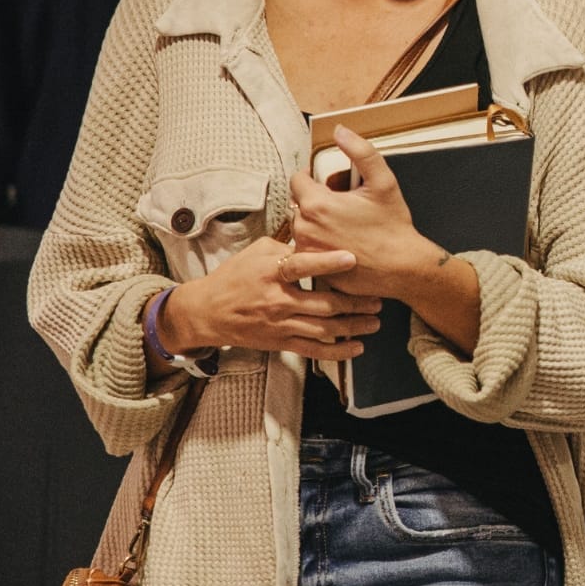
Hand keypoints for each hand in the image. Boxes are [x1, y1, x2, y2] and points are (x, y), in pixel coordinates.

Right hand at [160, 236, 380, 359]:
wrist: (207, 311)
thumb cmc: (234, 277)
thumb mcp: (257, 252)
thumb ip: (288, 246)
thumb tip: (316, 234)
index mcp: (271, 273)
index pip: (302, 266)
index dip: (328, 263)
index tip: (352, 258)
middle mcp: (277, 300)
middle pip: (323, 303)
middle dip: (354, 302)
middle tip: (377, 298)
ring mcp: (280, 324)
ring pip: (324, 328)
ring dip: (353, 326)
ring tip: (374, 320)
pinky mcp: (280, 342)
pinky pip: (313, 349)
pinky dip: (337, 351)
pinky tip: (357, 347)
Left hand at [289, 126, 437, 300]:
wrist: (401, 267)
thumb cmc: (393, 227)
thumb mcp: (383, 182)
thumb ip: (360, 151)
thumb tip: (341, 131)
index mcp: (316, 204)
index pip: (297, 180)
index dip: (312, 178)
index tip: (329, 184)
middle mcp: (305, 228)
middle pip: (298, 203)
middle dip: (315, 200)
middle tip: (342, 204)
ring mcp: (307, 251)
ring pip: (301, 226)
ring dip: (315, 221)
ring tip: (343, 225)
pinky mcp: (312, 268)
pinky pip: (306, 248)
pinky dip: (318, 243)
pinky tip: (341, 243)